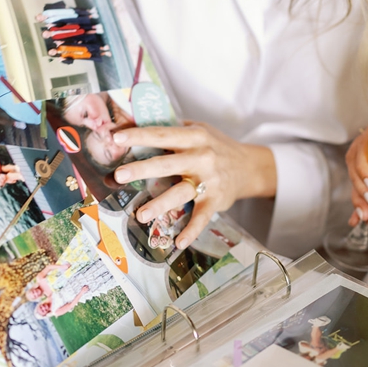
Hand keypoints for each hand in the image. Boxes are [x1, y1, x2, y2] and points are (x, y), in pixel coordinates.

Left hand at [112, 123, 276, 251]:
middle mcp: (202, 157)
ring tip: (140, 214)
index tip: (118, 138)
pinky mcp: (215, 200)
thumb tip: (140, 124)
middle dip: (143, 169)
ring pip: (181, 192)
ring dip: (160, 204)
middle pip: (168, 163)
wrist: (249, 166)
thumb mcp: (200, 130)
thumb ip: (175, 129)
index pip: (163, 134)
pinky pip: (202, 217)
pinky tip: (179, 242)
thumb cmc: (217, 146)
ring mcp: (209, 180)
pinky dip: (192, 231)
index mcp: (195, 136)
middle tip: (119, 174)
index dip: (140, 136)